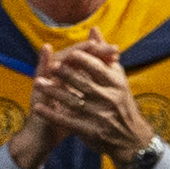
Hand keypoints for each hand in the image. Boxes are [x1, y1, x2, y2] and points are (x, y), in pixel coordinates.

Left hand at [32, 37, 152, 164]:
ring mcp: (100, 116)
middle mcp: (110, 99)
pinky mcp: (91, 131)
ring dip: (54, 91)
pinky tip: (38, 108)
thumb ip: (103, 54)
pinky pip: (68, 121)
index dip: (83, 61)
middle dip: (66, 74)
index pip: (98, 68)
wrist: (132, 138)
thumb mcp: (117, 78)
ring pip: (73, 101)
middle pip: (84, 83)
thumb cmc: (121, 102)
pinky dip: (52, 114)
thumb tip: (93, 29)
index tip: (68, 54)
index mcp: (117, 84)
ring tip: (37, 83)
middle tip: (49, 66)